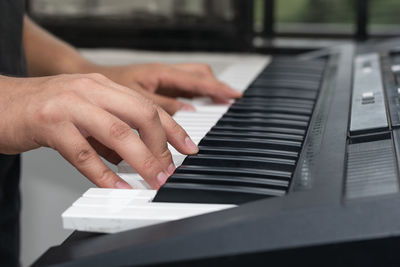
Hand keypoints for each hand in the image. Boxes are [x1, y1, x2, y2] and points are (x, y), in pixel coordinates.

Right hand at [0, 73, 197, 188]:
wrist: (0, 102)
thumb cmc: (44, 108)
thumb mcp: (85, 110)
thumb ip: (111, 130)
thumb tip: (137, 157)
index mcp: (103, 86)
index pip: (148, 106)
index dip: (174, 129)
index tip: (188, 148)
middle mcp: (90, 90)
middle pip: (141, 115)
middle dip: (162, 146)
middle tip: (168, 170)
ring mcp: (70, 104)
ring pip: (118, 133)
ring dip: (142, 160)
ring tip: (153, 179)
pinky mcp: (49, 123)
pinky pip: (84, 154)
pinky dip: (105, 174)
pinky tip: (118, 186)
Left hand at [93, 63, 241, 113]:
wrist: (88, 86)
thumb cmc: (105, 90)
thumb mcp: (133, 102)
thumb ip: (161, 108)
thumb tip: (188, 113)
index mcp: (160, 74)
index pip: (197, 80)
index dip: (217, 89)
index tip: (234, 96)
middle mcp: (164, 74)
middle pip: (200, 75)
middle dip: (216, 87)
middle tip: (231, 99)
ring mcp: (162, 79)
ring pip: (193, 80)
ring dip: (208, 91)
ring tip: (220, 103)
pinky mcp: (158, 86)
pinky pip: (183, 88)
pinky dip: (195, 96)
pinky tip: (198, 106)